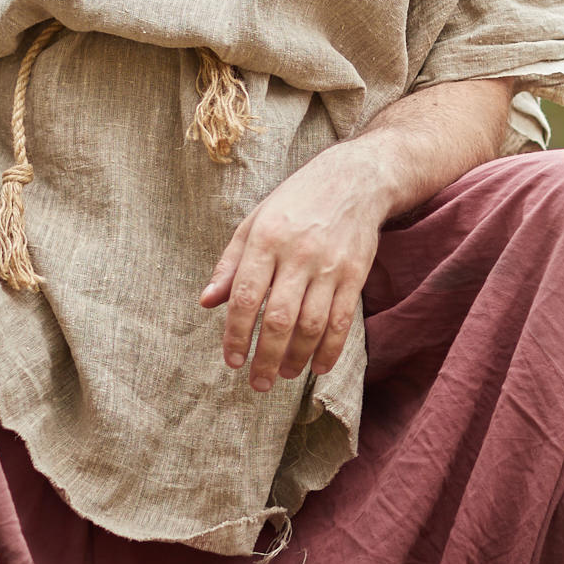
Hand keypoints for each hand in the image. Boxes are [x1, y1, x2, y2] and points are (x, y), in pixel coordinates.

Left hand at [198, 147, 386, 391]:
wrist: (355, 180)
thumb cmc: (297, 201)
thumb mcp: (255, 221)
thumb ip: (230, 264)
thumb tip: (207, 302)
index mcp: (266, 239)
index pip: (245, 297)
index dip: (235, 334)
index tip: (231, 361)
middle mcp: (298, 254)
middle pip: (278, 319)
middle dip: (265, 358)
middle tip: (257, 383)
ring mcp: (330, 266)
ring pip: (311, 325)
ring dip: (295, 358)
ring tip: (282, 375)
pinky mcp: (356, 274)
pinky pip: (342, 321)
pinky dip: (330, 350)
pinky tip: (318, 367)